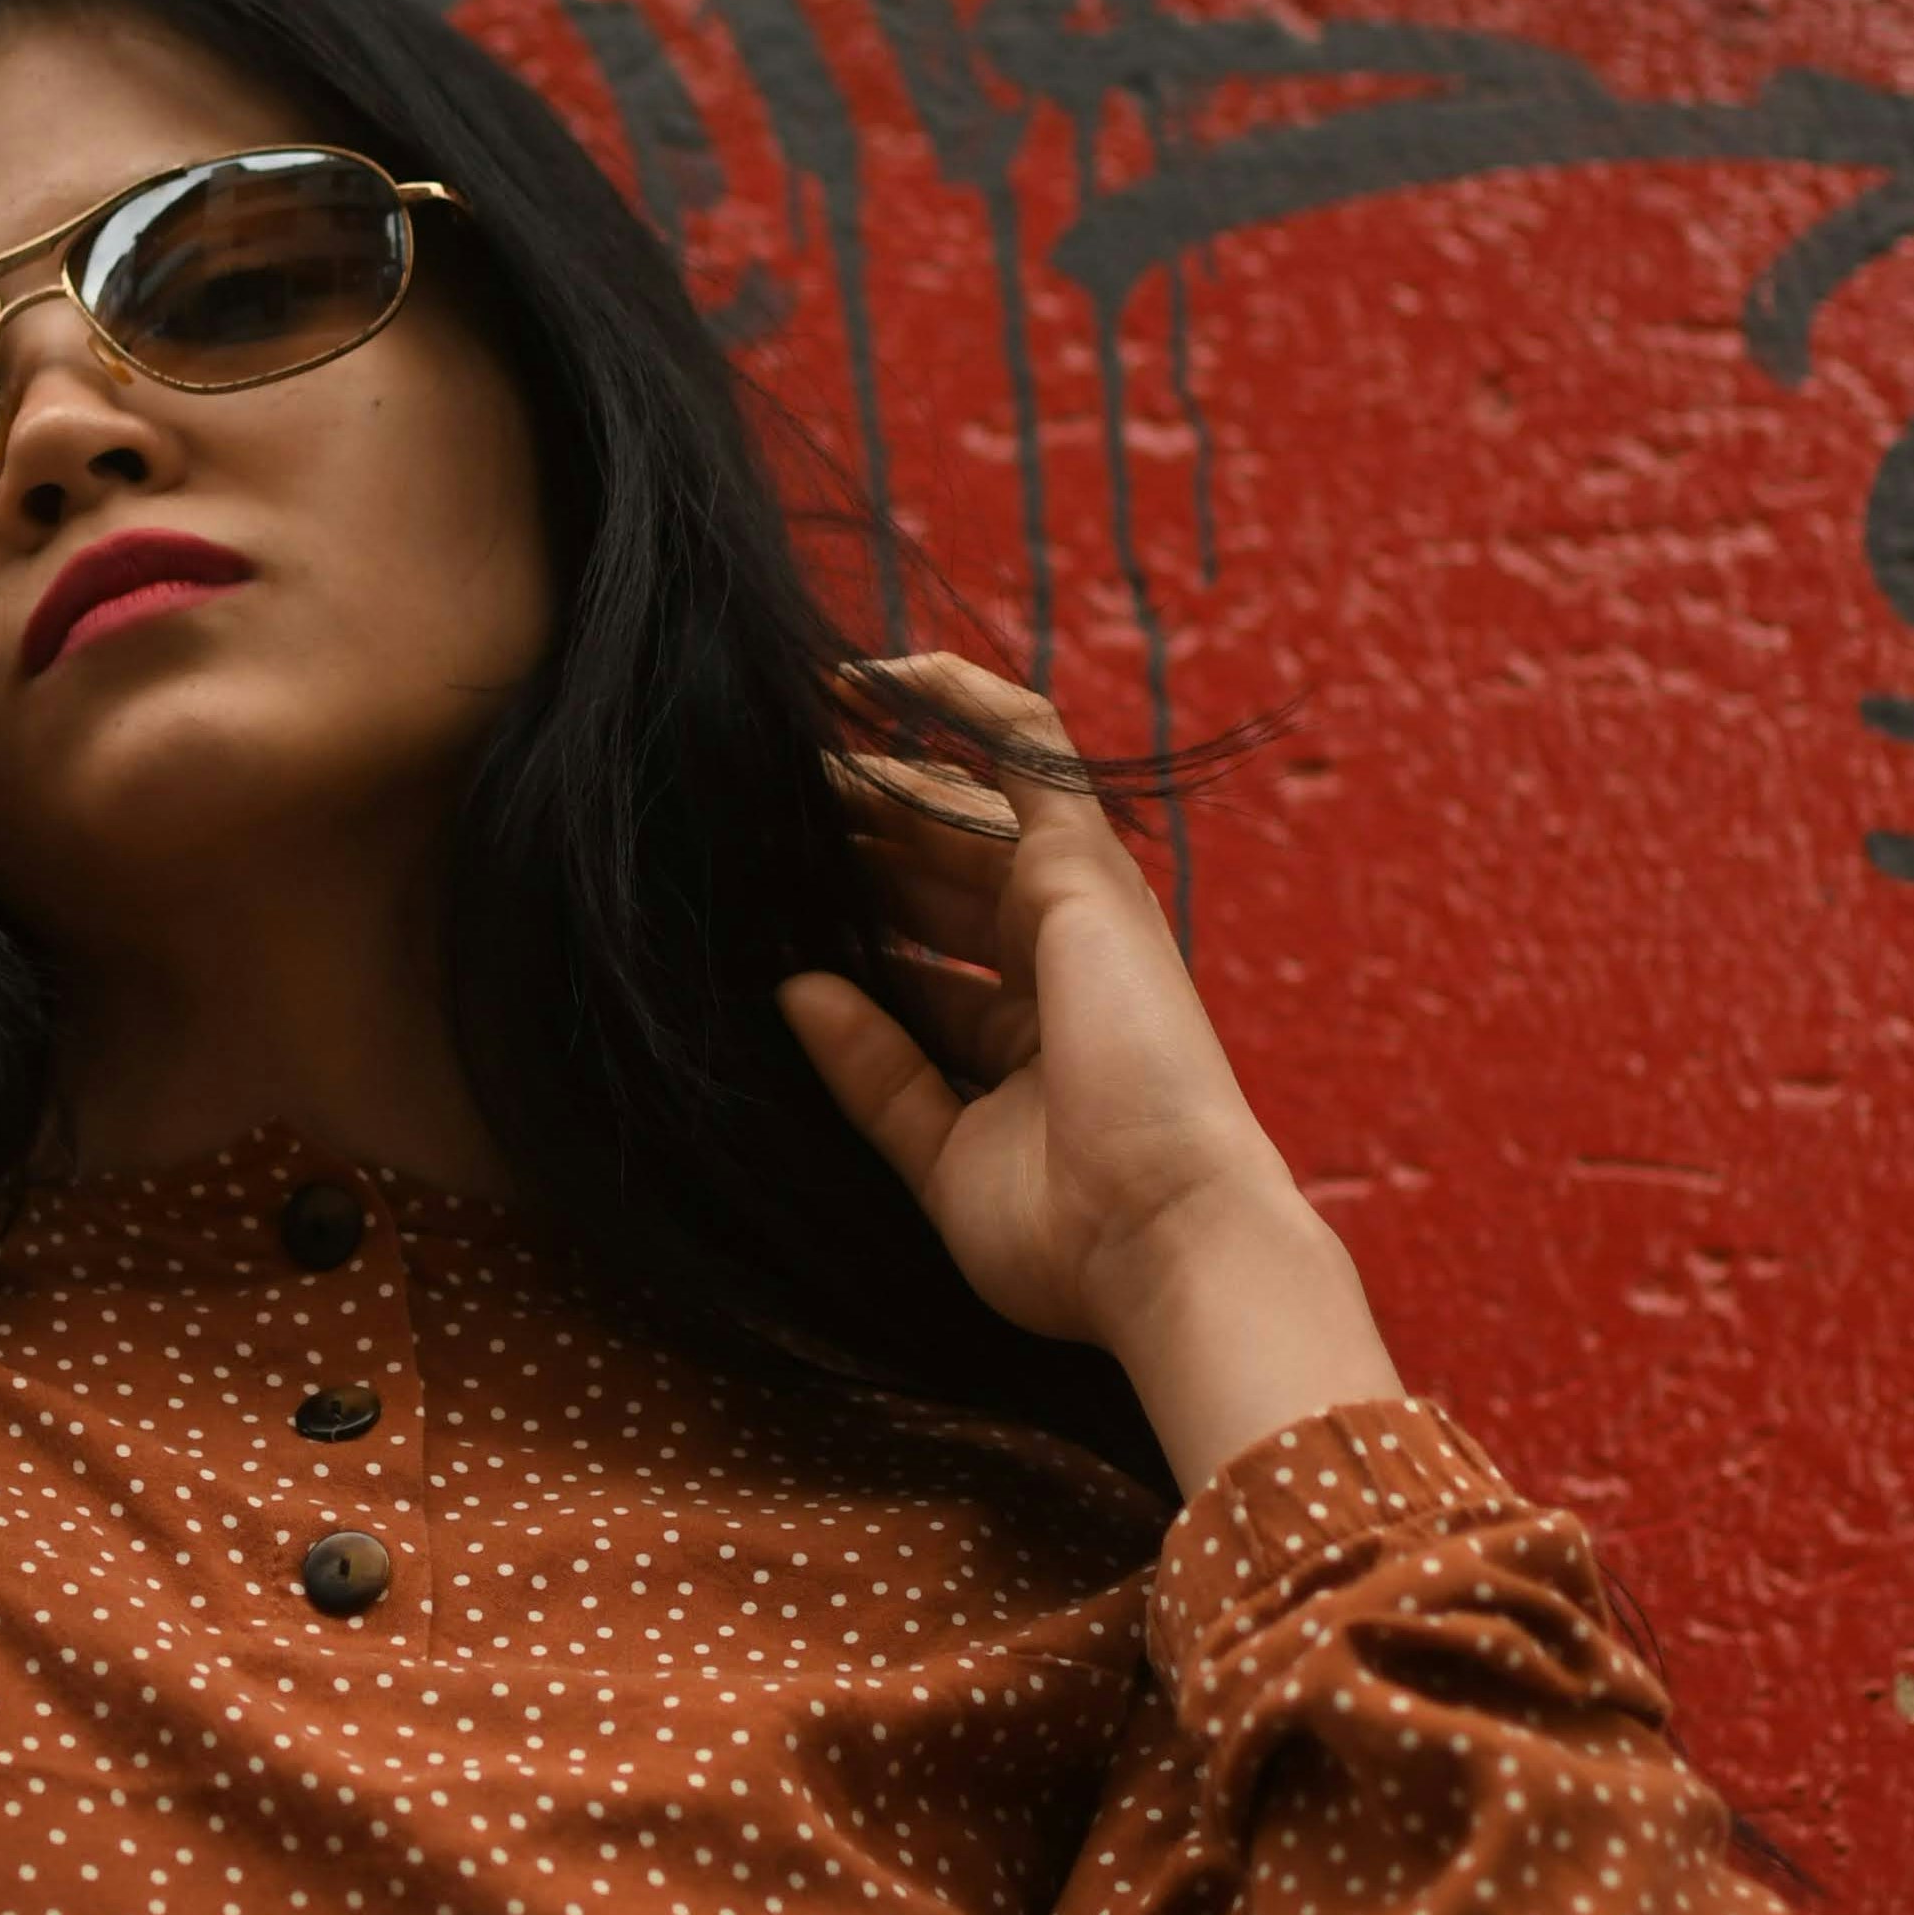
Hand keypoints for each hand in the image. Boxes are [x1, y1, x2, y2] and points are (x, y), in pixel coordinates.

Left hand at [776, 652, 1401, 1496]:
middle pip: (930, 868)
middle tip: (749, 795)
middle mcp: (1055, 960)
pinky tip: (880, 672)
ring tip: (784, 726)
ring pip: (958, 803)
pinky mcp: (1084, 869)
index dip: (844, 913)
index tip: (756, 885)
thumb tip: (794, 989)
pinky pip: (1025, 748)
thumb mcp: (937, 1152)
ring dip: (876, 764)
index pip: (919, 948)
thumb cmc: (1069, 1235)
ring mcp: (1076, 907)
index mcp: (1025, 1035)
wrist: (1164, 1242)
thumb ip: (874, 1073)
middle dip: (847, 831)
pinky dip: (962, 700)